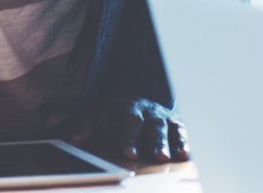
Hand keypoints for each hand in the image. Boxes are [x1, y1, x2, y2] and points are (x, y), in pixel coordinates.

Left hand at [73, 95, 187, 166]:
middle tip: (159, 158)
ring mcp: (164, 118)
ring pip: (172, 129)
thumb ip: (83, 127)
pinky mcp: (175, 125)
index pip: (129, 122)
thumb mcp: (93, 117)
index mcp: (128, 109)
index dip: (130, 138)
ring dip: (176, 143)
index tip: (129, 154)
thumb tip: (72, 139)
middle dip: (157, 142)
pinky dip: (187, 143)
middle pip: (154, 126)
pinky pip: (183, 133)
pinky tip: (189, 157)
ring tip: (179, 157)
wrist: (131, 103)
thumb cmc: (110, 116)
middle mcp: (149, 112)